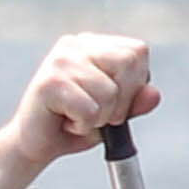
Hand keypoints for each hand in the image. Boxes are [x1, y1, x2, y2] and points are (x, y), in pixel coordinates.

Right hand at [9, 31, 157, 168]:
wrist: (35, 144)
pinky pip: (89, 109)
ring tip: (78, 118)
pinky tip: (66, 122)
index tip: (117, 102)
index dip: (136, 83)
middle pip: (128, 62)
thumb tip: (153, 94)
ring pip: (109, 92)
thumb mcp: (115, 113)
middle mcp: (75, 45)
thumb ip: (136, 103)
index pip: (137, 52)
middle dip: (123, 100)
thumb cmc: (75, 124)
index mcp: (93, 45)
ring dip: (100, 117)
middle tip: (102, 115)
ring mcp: (59, 61)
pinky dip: (83, 125)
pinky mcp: (48, 83)